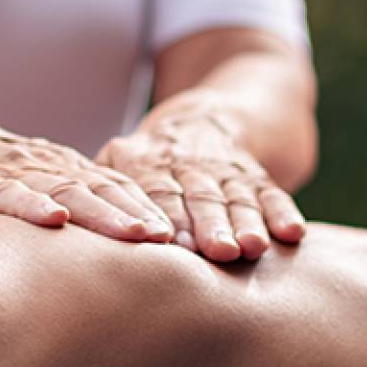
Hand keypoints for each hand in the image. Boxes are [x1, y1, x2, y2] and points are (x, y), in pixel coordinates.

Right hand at [0, 106, 174, 242]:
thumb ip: (67, 222)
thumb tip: (105, 276)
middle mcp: (49, 169)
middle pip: (106, 192)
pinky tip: (54, 218)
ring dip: (106, 213)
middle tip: (180, 242)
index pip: (119, 193)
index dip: (153, 214)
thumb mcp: (31, 197)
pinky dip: (32, 204)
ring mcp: (14, 173)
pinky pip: (7, 193)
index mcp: (66, 173)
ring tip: (138, 233)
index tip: (190, 243)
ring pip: (68, 190)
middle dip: (144, 216)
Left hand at [95, 104, 306, 262]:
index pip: (159, 190)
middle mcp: (188, 163)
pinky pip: (270, 191)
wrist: (207, 116)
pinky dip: (282, 211)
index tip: (174, 243)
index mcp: (149, 161)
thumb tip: (74, 216)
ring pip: (237, 195)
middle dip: (211, 223)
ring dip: (249, 221)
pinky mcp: (255, 175)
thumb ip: (100, 185)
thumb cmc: (146, 157)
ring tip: (255, 247)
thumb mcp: (118, 158)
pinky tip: (293, 234)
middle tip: (221, 251)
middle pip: (201, 195)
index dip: (169, 215)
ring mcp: (225, 168)